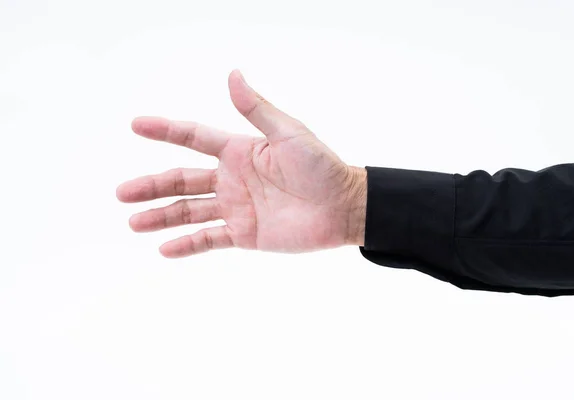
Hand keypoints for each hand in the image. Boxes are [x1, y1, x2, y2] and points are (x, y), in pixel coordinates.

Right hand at [116, 70, 365, 257]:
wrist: (343, 207)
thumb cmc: (321, 166)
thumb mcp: (288, 133)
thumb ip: (256, 109)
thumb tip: (233, 73)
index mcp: (239, 151)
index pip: (193, 138)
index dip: (165, 130)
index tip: (136, 125)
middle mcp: (231, 179)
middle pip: (182, 181)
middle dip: (151, 186)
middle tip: (122, 193)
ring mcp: (236, 208)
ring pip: (189, 211)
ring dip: (161, 217)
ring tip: (133, 222)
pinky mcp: (244, 234)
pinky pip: (209, 239)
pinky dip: (187, 245)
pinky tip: (164, 249)